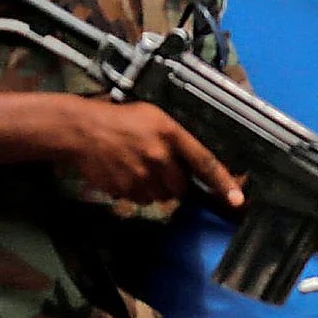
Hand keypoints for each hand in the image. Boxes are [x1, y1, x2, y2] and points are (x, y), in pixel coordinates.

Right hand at [52, 96, 242, 209]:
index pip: (204, 161)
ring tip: (137, 166)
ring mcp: (141, 174)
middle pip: (181, 187)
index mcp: (169, 132)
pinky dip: (137, 191)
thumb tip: (197, 168)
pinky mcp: (125, 188)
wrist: (79, 130)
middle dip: (174, 182)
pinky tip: (124, 173)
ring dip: (155, 188)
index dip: (223, 182)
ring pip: (162, 196)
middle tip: (156, 165)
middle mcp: (158, 155)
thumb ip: (176, 140)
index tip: (238, 199)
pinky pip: (141, 200)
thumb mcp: (153, 117)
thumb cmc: (120, 120)